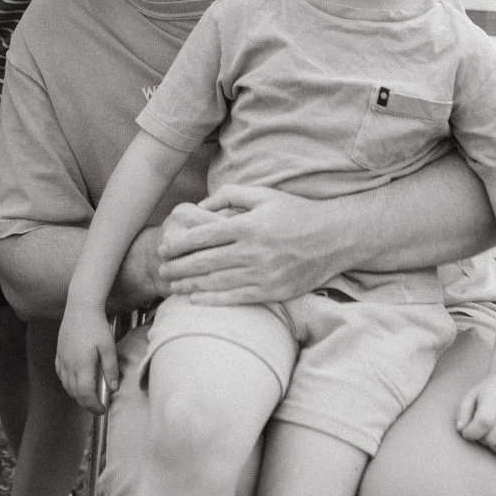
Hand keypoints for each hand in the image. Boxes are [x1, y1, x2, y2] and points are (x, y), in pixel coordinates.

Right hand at [56, 301, 119, 411]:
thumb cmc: (96, 325)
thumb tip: (113, 388)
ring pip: (66, 385)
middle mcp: (69, 365)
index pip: (85, 394)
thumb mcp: (108, 347)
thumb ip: (110, 369)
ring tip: (88, 396)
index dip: (93, 406)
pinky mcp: (59, 352)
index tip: (102, 409)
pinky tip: (74, 381)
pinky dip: (67, 383)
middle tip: (97, 406)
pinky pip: (60, 374)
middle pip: (74, 393)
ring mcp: (62, 358)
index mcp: (82, 365)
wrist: (80, 307)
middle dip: (85, 403)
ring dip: (76, 395)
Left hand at [157, 185, 309, 303]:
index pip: (203, 236)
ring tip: (172, 286)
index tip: (163, 249)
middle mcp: (253, 251)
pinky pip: (236, 298)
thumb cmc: (296, 213)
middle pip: (204, 261)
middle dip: (178, 267)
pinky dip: (213, 300)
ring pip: (216, 282)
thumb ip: (229, 195)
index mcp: (248, 225)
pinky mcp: (273, 291)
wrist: (335, 238)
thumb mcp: (263, 195)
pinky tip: (196, 300)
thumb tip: (200, 206)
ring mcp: (263, 273)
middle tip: (160, 270)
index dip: (179, 244)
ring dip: (190, 285)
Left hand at [455, 374, 495, 457]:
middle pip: (493, 439)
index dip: (471, 432)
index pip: (484, 422)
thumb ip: (462, 412)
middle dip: (481, 440)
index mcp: (495, 400)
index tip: (466, 432)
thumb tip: (461, 429)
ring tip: (490, 437)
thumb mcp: (471, 396)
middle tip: (480, 432)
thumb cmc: (487, 394)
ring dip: (494, 447)